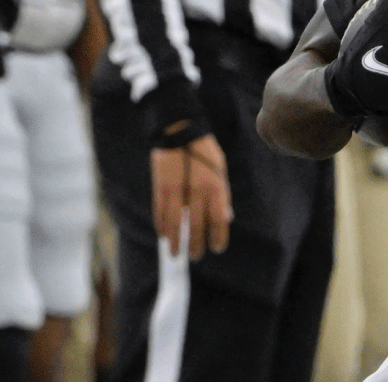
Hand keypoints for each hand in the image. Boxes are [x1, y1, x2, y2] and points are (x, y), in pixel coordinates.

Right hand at [150, 133, 232, 259]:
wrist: (181, 131)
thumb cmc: (204, 151)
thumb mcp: (221, 168)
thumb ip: (223, 194)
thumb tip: (226, 217)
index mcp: (215, 186)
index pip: (219, 219)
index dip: (219, 236)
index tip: (217, 248)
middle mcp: (198, 191)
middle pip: (197, 226)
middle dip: (197, 244)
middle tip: (197, 256)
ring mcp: (177, 191)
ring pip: (176, 224)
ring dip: (176, 241)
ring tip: (176, 253)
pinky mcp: (160, 188)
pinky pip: (160, 213)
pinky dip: (162, 226)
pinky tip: (163, 235)